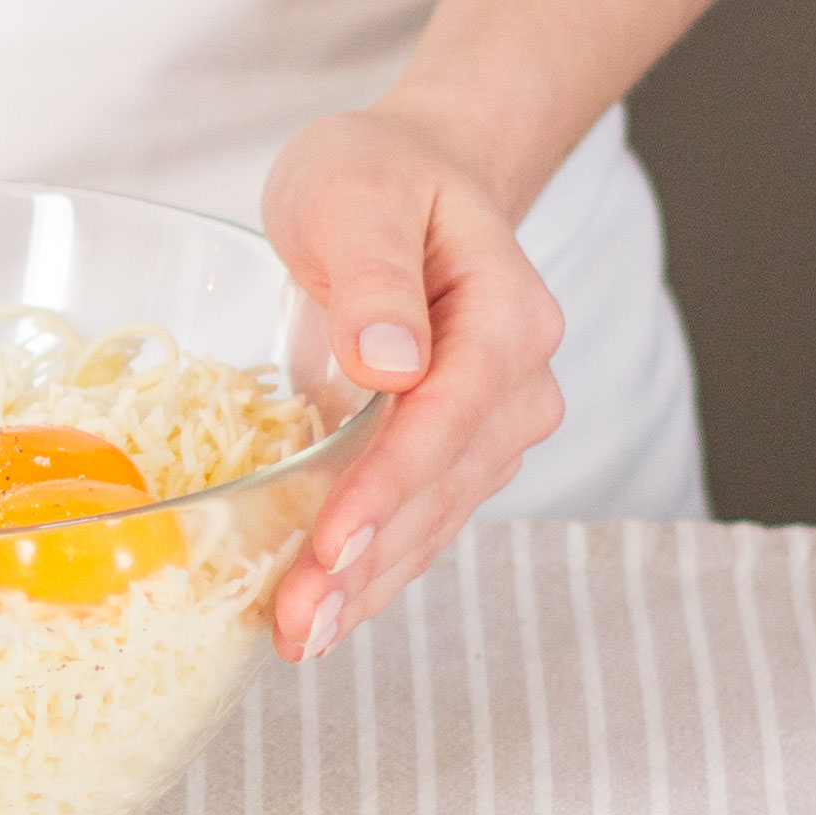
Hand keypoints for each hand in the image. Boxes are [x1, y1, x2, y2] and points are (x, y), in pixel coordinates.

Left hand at [259, 105, 565, 662]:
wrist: (406, 176)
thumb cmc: (375, 175)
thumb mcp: (357, 193)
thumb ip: (375, 273)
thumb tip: (390, 362)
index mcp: (507, 314)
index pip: (451, 416)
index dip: (391, 486)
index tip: (333, 543)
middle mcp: (516, 380)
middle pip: (443, 486)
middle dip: (369, 561)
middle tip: (298, 624)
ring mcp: (489, 423)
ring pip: (434, 520)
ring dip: (368, 586)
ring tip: (299, 638)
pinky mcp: (450, 450)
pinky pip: (416, 520)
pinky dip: (371, 570)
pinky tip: (322, 616)